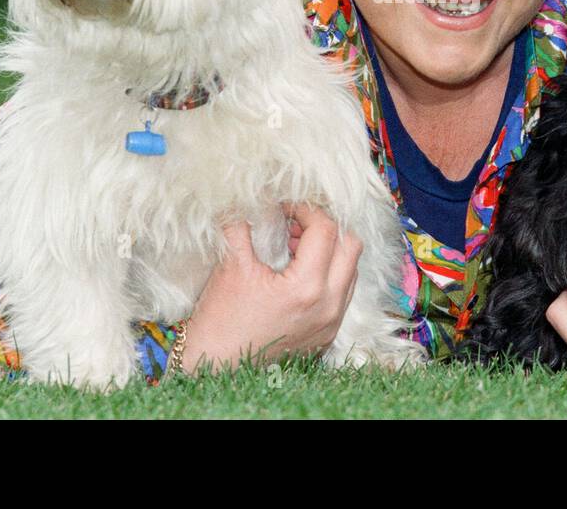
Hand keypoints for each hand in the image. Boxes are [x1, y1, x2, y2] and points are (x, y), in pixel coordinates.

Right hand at [178, 204, 361, 373]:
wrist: (215, 370)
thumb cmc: (220, 321)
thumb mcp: (231, 265)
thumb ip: (243, 224)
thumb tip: (251, 197)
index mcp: (307, 287)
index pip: (326, 230)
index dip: (306, 208)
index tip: (285, 205)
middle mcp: (329, 306)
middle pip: (351, 245)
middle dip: (326, 226)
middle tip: (295, 222)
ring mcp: (331, 322)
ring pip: (351, 268)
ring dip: (330, 249)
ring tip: (295, 245)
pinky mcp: (327, 333)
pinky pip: (343, 292)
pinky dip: (328, 272)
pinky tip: (297, 270)